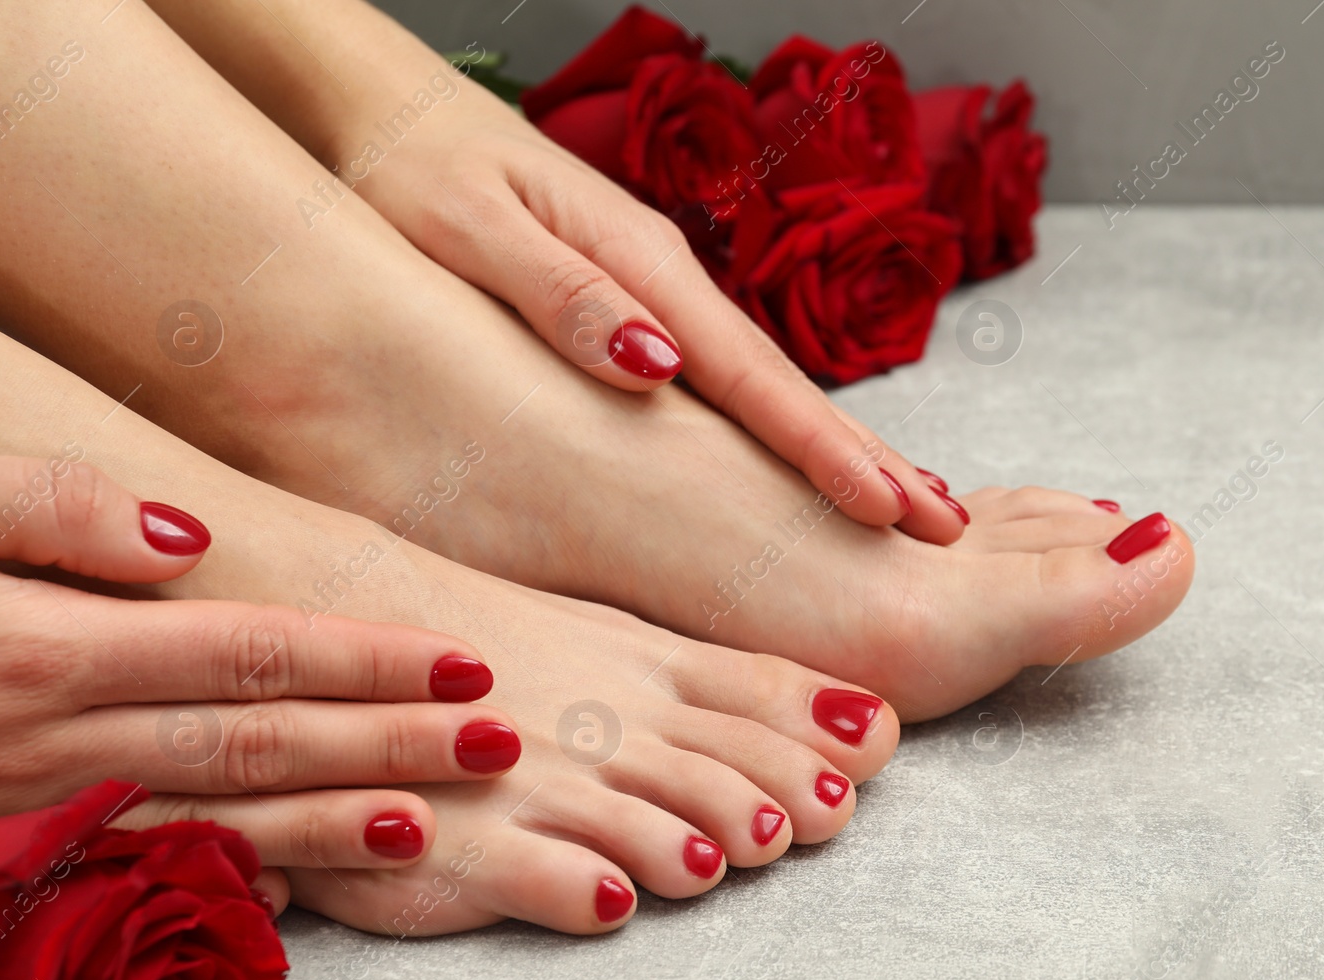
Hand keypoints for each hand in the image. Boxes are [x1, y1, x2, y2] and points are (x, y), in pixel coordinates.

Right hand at [0, 455, 522, 889]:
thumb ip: (50, 508)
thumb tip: (188, 538)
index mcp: (50, 650)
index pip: (249, 654)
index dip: (364, 661)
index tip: (461, 665)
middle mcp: (57, 740)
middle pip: (257, 742)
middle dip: (385, 744)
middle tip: (498, 741)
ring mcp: (37, 807)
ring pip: (212, 818)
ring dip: (328, 822)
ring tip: (428, 820)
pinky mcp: (16, 847)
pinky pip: (137, 867)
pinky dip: (225, 876)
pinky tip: (294, 883)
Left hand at [359, 91, 967, 543]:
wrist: (381, 110)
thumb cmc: (409, 170)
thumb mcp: (467, 227)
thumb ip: (561, 295)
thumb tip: (654, 365)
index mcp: (639, 264)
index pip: (750, 374)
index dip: (821, 448)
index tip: (887, 508)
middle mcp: (665, 281)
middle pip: (781, 385)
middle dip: (864, 456)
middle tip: (942, 524)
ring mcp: (655, 294)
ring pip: (759, 388)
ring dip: (830, 450)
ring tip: (899, 507)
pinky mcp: (631, 306)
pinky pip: (720, 383)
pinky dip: (771, 430)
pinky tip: (793, 464)